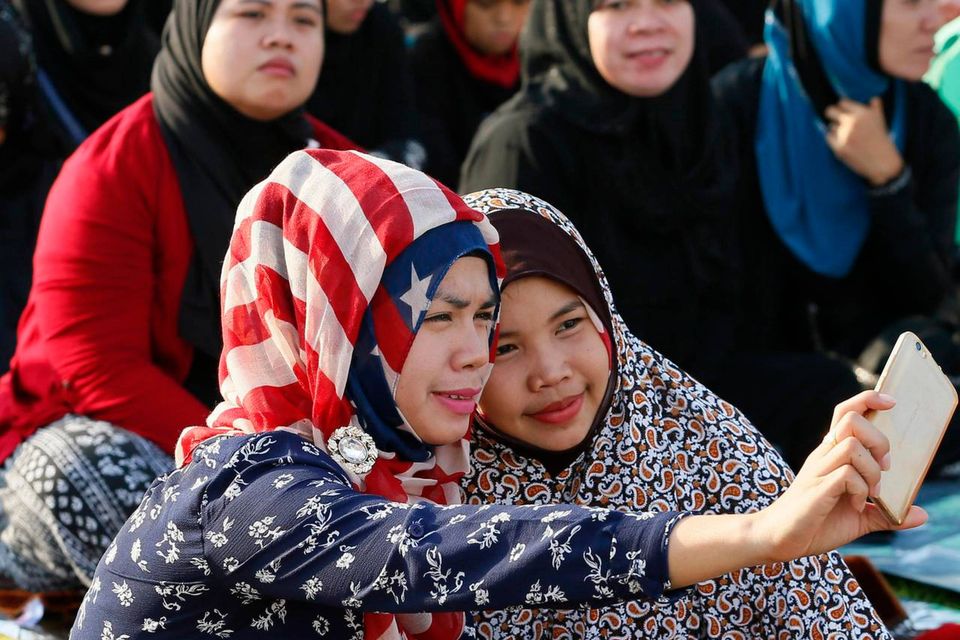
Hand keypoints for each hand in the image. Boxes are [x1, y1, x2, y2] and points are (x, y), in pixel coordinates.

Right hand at [752, 391, 926, 563]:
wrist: (780, 539)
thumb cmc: (816, 524)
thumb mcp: (859, 519)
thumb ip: (887, 514)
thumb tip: (920, 514)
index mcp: (831, 454)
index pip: (846, 412)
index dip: (868, 400)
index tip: (891, 403)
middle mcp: (823, 455)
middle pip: (852, 420)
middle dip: (879, 441)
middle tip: (883, 469)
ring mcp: (818, 469)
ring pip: (852, 445)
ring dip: (872, 471)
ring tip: (870, 493)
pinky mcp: (817, 488)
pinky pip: (847, 474)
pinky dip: (861, 490)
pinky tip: (855, 505)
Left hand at [825, 98, 904, 186]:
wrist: (882, 162)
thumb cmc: (882, 140)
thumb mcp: (881, 122)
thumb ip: (876, 109)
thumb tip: (873, 98)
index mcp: (863, 113)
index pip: (842, 102)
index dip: (842, 107)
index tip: (843, 111)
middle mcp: (853, 122)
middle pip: (830, 111)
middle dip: (831, 114)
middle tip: (834, 118)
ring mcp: (845, 135)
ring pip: (831, 126)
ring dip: (837, 130)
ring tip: (850, 137)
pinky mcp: (839, 147)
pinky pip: (829, 137)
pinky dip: (834, 140)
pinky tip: (845, 143)